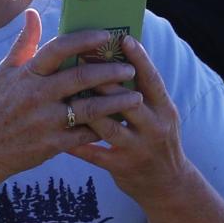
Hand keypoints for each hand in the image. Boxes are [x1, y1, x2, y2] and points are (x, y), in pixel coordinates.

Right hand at [0, 7, 140, 180]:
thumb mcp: (6, 72)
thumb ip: (24, 43)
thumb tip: (32, 13)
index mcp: (28, 74)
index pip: (57, 49)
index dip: (83, 40)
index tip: (106, 35)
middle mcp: (37, 96)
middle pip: (80, 78)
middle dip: (110, 71)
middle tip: (130, 68)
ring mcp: (46, 121)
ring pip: (90, 108)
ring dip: (116, 102)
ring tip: (136, 96)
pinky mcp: (54, 144)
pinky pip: (86, 134)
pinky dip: (105, 128)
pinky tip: (120, 122)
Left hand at [62, 37, 193, 206]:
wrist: (166, 184)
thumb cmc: (156, 138)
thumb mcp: (160, 114)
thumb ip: (143, 90)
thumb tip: (122, 56)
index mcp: (165, 109)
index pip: (152, 80)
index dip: (139, 59)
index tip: (124, 38)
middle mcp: (155, 127)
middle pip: (127, 100)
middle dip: (104, 80)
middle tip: (83, 59)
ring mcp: (138, 148)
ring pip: (108, 125)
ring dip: (86, 108)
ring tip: (66, 92)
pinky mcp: (121, 166)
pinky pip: (93, 153)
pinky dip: (75, 142)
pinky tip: (57, 131)